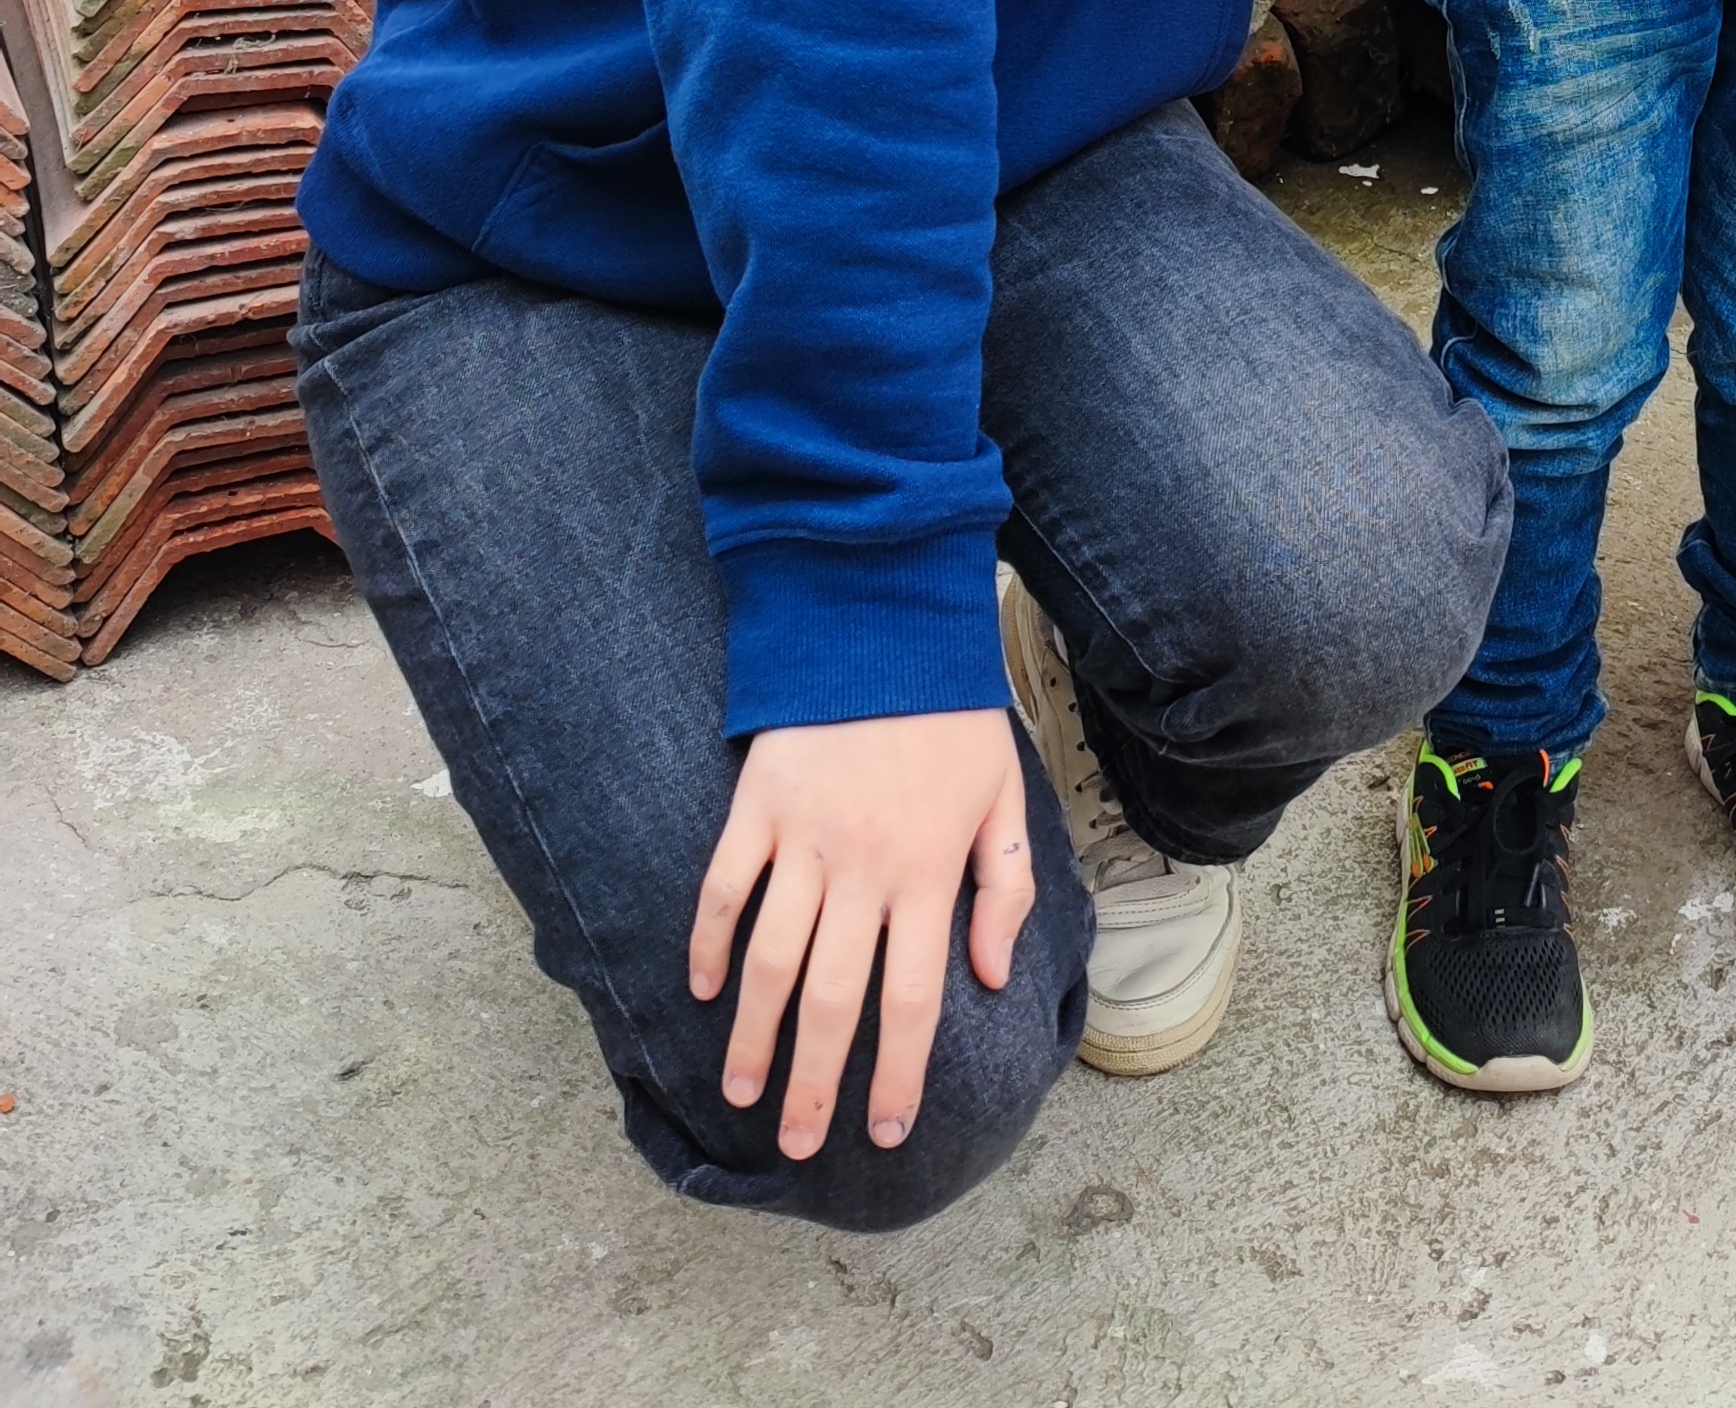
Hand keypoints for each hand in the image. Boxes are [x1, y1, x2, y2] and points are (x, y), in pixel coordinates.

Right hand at [689, 707, 1031, 1160]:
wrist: (889, 620)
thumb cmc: (951, 714)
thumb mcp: (1005, 794)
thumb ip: (1006, 887)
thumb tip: (991, 975)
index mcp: (929, 872)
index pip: (914, 999)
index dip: (898, 1074)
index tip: (883, 1133)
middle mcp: (865, 868)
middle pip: (836, 1001)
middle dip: (816, 1084)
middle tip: (797, 1145)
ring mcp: (805, 838)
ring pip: (772, 960)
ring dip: (753, 1035)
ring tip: (743, 1094)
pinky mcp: (758, 805)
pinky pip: (725, 888)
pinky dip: (707, 942)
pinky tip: (699, 990)